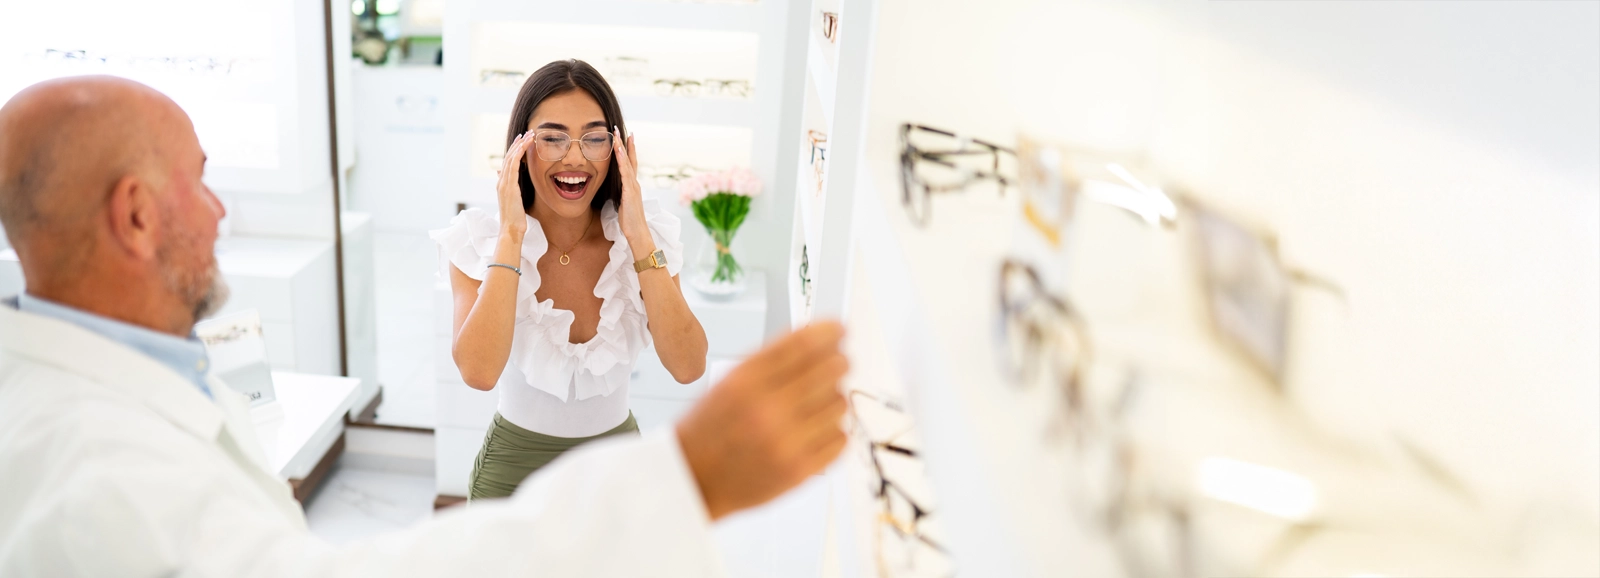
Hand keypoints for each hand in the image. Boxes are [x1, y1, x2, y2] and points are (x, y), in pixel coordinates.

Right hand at [495, 132, 534, 236]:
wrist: (511, 229)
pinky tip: (524, 146)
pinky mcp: (509, 187)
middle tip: (527, 132)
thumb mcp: (514, 201)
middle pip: (508, 157)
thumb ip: (512, 189)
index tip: (523, 140)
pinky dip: (518, 155)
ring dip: (520, 145)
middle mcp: (501, 181)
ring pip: (510, 159)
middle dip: (518, 144)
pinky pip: (513, 167)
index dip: (515, 150)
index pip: (508, 162)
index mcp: (502, 184)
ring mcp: (503, 184)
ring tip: (529, 135)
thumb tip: (508, 181)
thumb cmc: (515, 218)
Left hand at [611, 126, 650, 245]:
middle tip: (620, 129)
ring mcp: (633, 187)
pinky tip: (620, 153)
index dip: (627, 150)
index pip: (629, 164)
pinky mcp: (630, 193)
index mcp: (632, 186)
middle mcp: (634, 184)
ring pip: (628, 164)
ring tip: (618, 136)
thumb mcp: (624, 204)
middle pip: (630, 159)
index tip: (624, 137)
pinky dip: (623, 163)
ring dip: (623, 149)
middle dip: (625, 144)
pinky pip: (626, 175)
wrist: (638, 233)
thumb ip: (622, 195)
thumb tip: (618, 191)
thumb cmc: (630, 222)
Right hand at [675, 321, 849, 520]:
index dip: (829, 332)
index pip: (802, 345)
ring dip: (834, 399)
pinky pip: (841, 437)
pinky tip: (816, 430)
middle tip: (837, 364)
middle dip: (839, 362)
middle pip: (831, 370)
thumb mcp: (728, 383)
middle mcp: (766, 409)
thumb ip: (770, 362)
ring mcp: (785, 442)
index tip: (841, 329)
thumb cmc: (709, 430)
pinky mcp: (800, 470)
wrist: (694, 480)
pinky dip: (833, 430)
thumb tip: (817, 339)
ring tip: (817, 404)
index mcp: (745, 382)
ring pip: (839, 403)